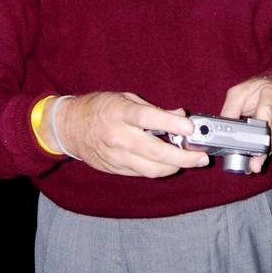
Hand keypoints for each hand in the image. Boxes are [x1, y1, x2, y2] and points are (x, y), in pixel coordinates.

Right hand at [44, 91, 209, 176]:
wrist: (70, 127)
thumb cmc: (99, 108)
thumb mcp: (125, 98)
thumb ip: (153, 108)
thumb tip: (179, 114)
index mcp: (120, 113)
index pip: (149, 119)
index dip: (171, 123)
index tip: (190, 127)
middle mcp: (119, 136)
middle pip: (156, 152)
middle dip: (183, 157)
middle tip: (201, 157)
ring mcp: (117, 156)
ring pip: (151, 169)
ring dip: (174, 167)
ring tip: (189, 162)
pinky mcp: (116, 168)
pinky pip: (142, 173)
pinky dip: (158, 169)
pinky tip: (169, 164)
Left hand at [220, 76, 271, 172]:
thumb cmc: (255, 89)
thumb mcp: (238, 92)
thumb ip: (231, 108)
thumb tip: (222, 125)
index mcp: (271, 95)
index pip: (267, 111)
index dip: (260, 128)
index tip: (253, 140)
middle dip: (262, 150)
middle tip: (252, 164)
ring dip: (263, 155)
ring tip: (252, 166)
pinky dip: (265, 153)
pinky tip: (256, 161)